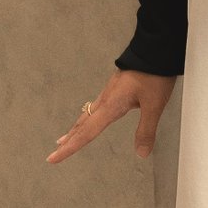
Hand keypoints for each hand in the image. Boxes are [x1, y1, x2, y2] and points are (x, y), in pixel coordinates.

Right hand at [46, 68, 175, 162]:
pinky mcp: (114, 88)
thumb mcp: (154, 105)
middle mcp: (105, 100)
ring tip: (67, 138)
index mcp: (110, 106)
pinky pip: (95, 107)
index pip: (86, 133)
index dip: (70, 148)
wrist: (154, 48)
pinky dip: (87, 118)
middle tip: (54, 152)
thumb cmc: (153, 75)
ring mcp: (108, 93)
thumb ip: (146, 130)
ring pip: (86, 115)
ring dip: (76, 129)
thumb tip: (141, 153)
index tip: (53, 158)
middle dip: (69, 140)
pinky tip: (91, 118)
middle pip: (82, 125)